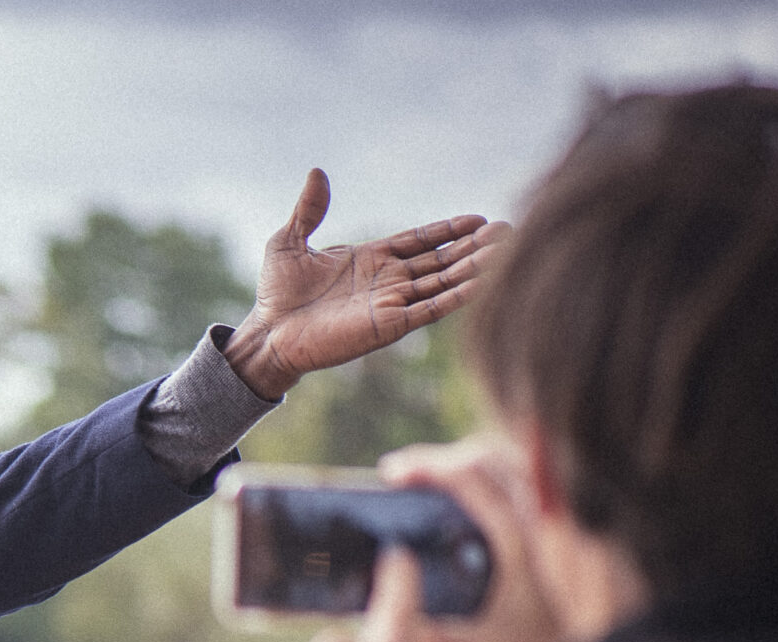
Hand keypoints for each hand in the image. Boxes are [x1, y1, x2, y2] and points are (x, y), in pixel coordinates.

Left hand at [223, 170, 505, 398]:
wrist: (268, 333)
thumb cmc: (276, 294)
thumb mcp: (289, 242)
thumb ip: (309, 210)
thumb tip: (316, 172)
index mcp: (372, 259)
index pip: (420, 241)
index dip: (448, 231)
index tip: (478, 220)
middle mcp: (388, 281)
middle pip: (441, 261)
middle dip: (473, 248)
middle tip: (509, 231)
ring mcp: (391, 303)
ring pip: (443, 283)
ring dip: (474, 269)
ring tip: (506, 252)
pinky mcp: (388, 326)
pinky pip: (430, 309)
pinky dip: (455, 297)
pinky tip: (480, 285)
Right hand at [378, 434, 564, 641]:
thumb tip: (398, 624)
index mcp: (521, 537)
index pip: (470, 477)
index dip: (427, 466)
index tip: (394, 472)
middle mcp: (543, 513)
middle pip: (485, 456)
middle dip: (439, 460)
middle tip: (404, 475)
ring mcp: (557, 507)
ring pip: (508, 457)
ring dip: (467, 462)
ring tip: (434, 481)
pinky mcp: (564, 511)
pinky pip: (524, 471)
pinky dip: (493, 471)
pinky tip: (473, 495)